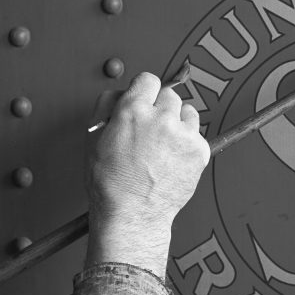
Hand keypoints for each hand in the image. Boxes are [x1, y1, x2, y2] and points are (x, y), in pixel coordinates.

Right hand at [85, 72, 209, 276]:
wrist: (133, 215)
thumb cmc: (111, 183)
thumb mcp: (94, 137)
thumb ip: (107, 106)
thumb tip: (122, 92)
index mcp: (133, 111)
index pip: (148, 80)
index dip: (144, 91)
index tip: (145, 100)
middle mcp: (161, 119)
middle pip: (169, 95)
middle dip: (160, 109)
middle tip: (152, 130)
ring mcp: (184, 135)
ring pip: (187, 112)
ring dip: (178, 123)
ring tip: (164, 145)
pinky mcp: (200, 151)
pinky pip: (197, 135)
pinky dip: (188, 143)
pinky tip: (173, 158)